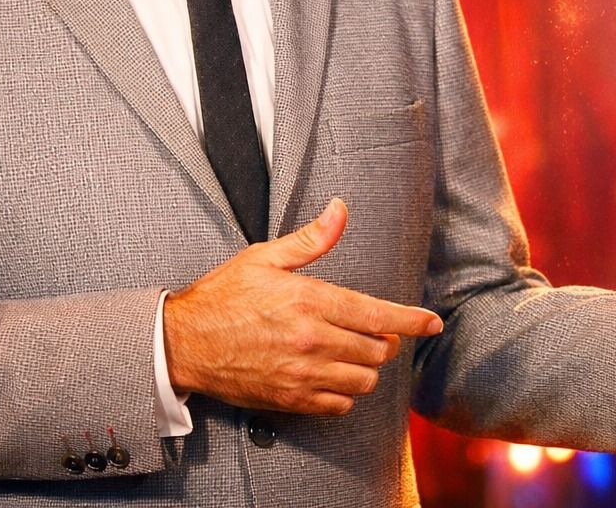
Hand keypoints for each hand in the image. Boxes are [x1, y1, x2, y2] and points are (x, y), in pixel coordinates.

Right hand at [162, 197, 442, 415]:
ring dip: (365, 368)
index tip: (433, 324)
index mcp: (309, 300)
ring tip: (351, 353)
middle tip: (371, 331)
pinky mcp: (290, 400)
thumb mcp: (264, 258)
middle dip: (383, 341)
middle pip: (376, 350)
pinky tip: (332, 376)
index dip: (412, 321)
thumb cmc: (222, 297)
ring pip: (363, 380)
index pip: (377, 315)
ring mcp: (301, 374)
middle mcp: (311, 340)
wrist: (182, 344)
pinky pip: (339, 405)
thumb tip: (340, 210)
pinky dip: (344, 394)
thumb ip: (310, 239)